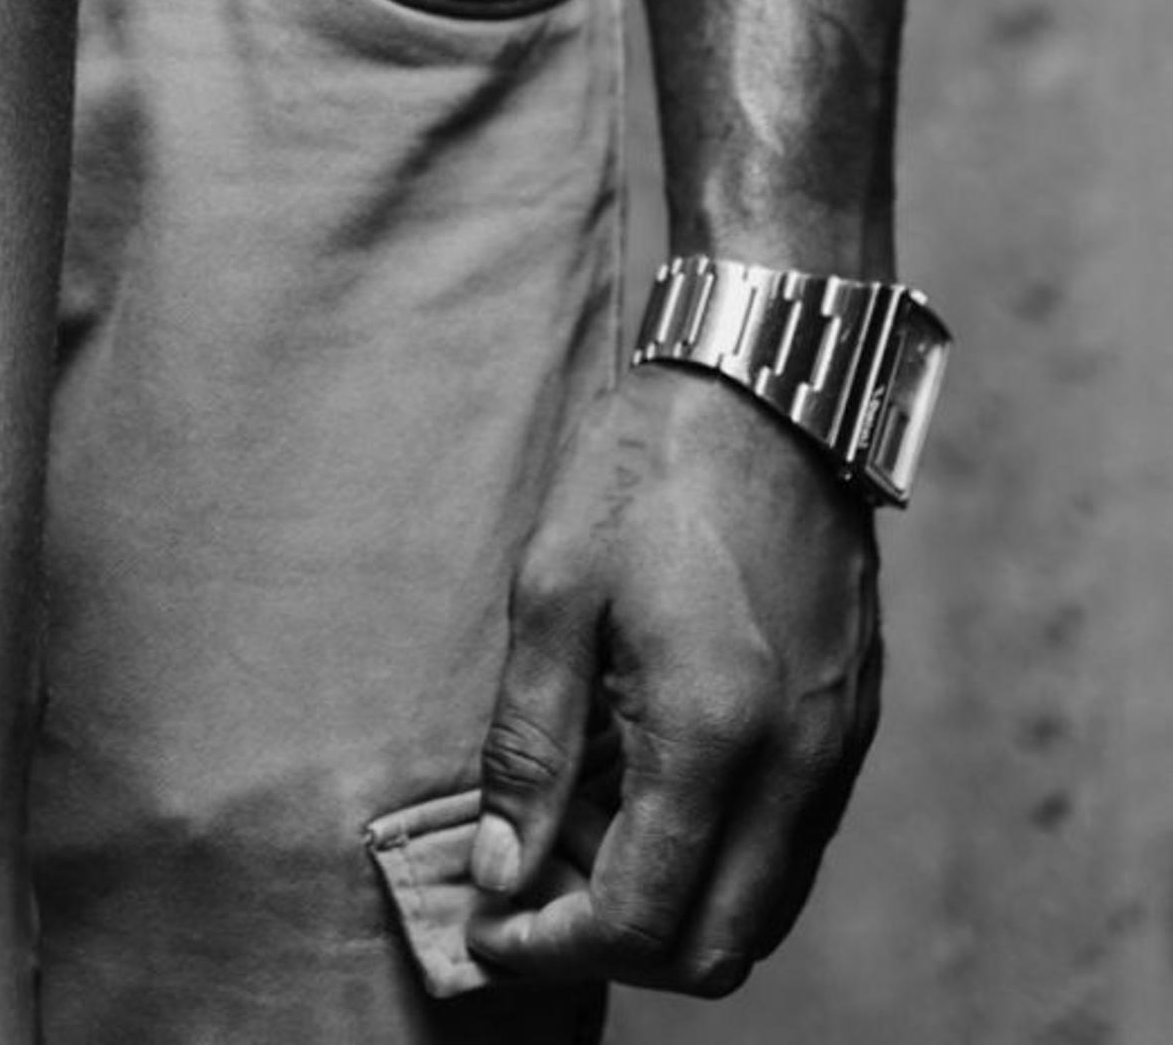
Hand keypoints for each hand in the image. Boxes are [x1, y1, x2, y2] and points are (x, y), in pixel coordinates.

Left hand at [465, 366, 883, 994]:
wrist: (769, 388)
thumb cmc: (648, 471)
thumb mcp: (554, 590)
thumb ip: (529, 745)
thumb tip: (502, 869)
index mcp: (712, 737)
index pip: (639, 919)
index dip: (551, 946)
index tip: (488, 930)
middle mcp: (794, 770)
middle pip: (714, 951)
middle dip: (614, 947)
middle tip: (534, 887)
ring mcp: (836, 756)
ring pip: (762, 914)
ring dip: (671, 911)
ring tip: (585, 833)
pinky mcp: (851, 731)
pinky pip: (790, 854)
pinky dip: (720, 864)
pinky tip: (650, 791)